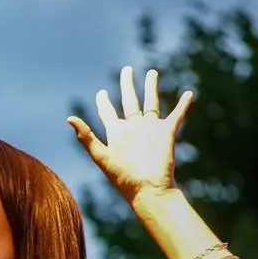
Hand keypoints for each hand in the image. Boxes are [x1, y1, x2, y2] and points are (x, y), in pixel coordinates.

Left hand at [67, 66, 192, 204]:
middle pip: (129, 101)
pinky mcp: (167, 132)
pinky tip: (189, 94)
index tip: (101, 92)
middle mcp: (133, 128)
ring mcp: (150, 129)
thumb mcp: (101, 156)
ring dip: (151, 87)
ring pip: (151, 102)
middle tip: (126, 70)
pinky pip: (176, 115)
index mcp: (117, 133)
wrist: (149, 189)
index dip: (103, 102)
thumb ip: (86, 137)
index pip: (108, 113)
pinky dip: (183, 105)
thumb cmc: (124, 177)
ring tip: (152, 72)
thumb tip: (69, 118)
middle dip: (127, 85)